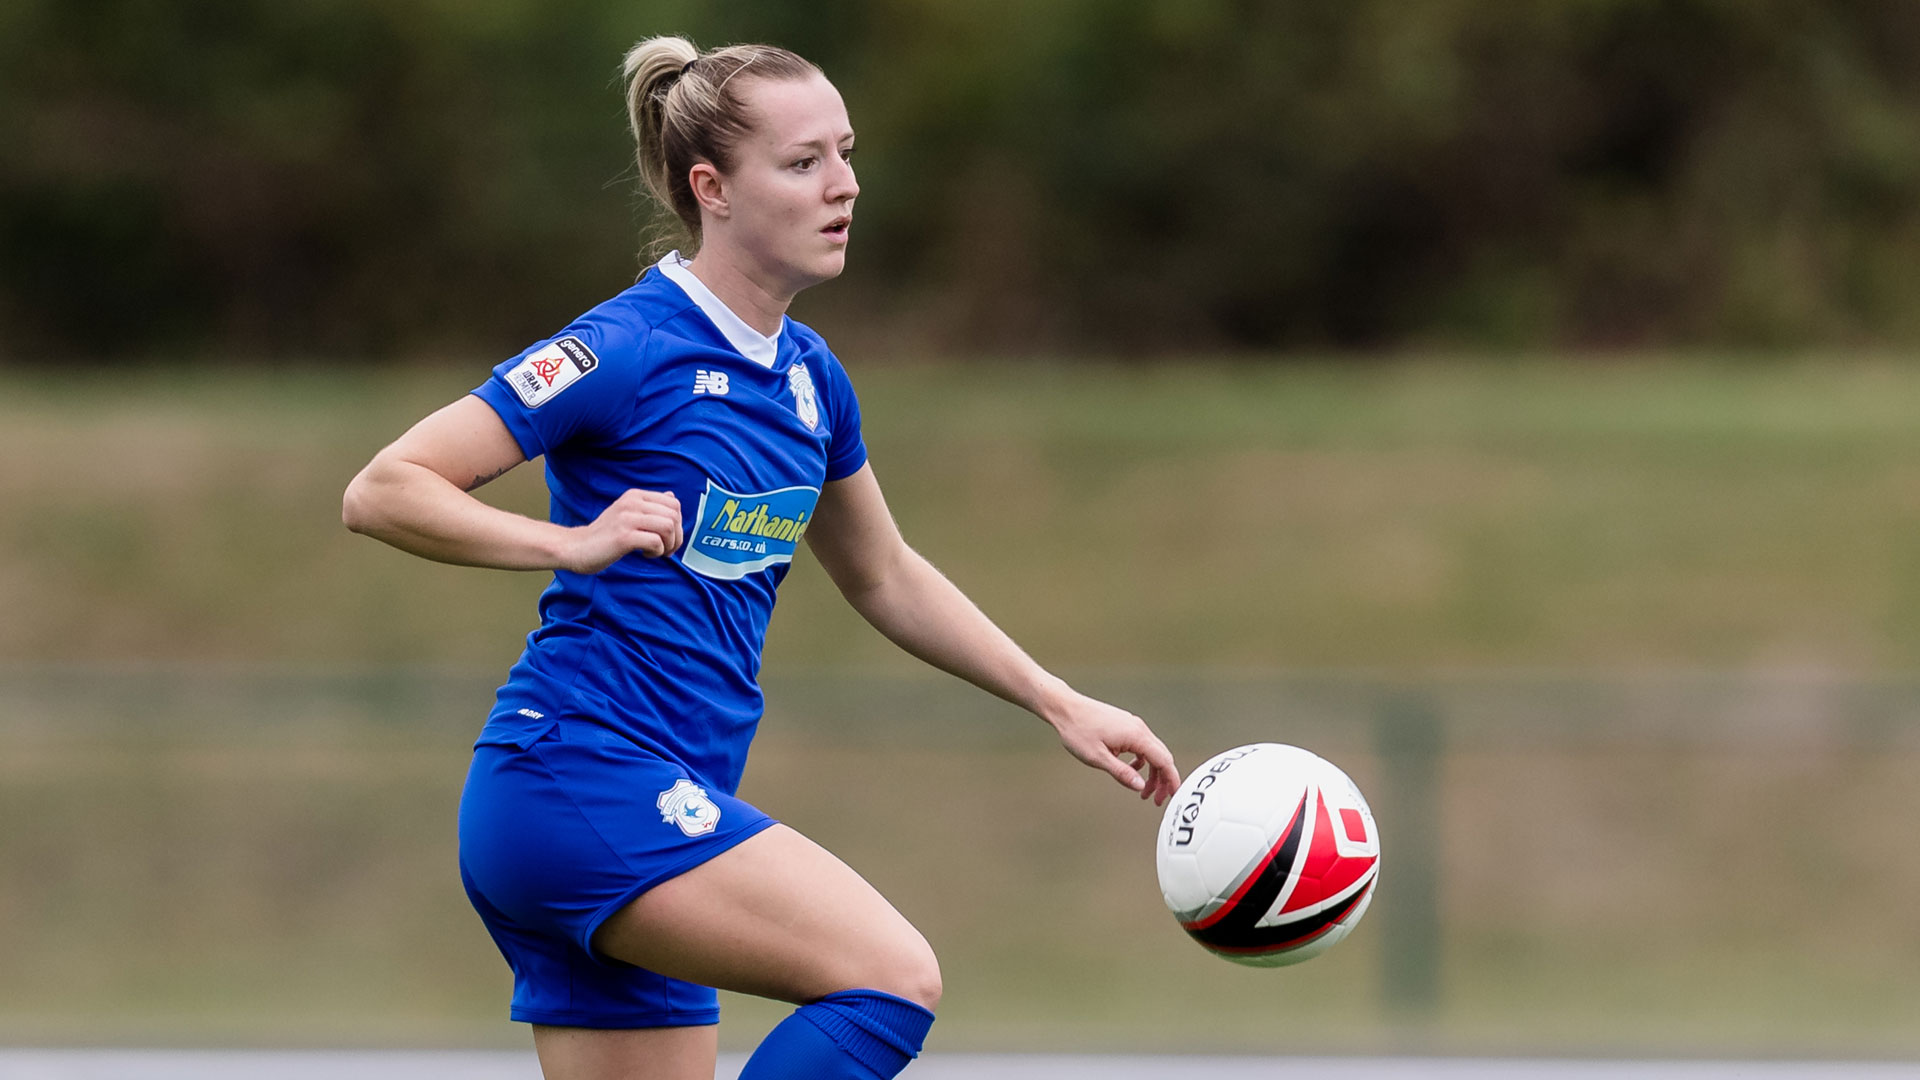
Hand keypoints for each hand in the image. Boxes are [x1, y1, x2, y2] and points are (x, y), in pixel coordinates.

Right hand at [565, 489, 683, 572]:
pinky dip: (657, 552)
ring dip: (668, 545)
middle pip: (674, 516)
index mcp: (635, 495)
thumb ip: (649, 505)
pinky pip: (656, 542)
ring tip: (656, 552)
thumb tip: (671, 495)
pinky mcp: (624, 536)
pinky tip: (645, 555)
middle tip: (666, 549)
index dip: (678, 523)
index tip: (668, 538)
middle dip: (676, 537)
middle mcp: (632, 503)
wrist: (577, 547)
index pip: (673, 503)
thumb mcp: (627, 513)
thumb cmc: (605, 534)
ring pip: (668, 527)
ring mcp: (627, 518)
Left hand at [1045, 691, 1181, 805]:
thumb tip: (1140, 786)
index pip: (1164, 760)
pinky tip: (1130, 770)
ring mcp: (1132, 725)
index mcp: (1136, 735)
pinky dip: (1142, 761)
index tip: (1174, 795)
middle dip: (1162, 780)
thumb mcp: (1098, 758)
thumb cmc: (1077, 729)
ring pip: (1152, 752)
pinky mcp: (1125, 726)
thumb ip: (1122, 773)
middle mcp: (1138, 728)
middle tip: (1156, 799)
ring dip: (1151, 772)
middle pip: (1162, 757)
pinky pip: (1141, 746)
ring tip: (1143, 790)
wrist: (1065, 708)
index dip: (1171, 780)